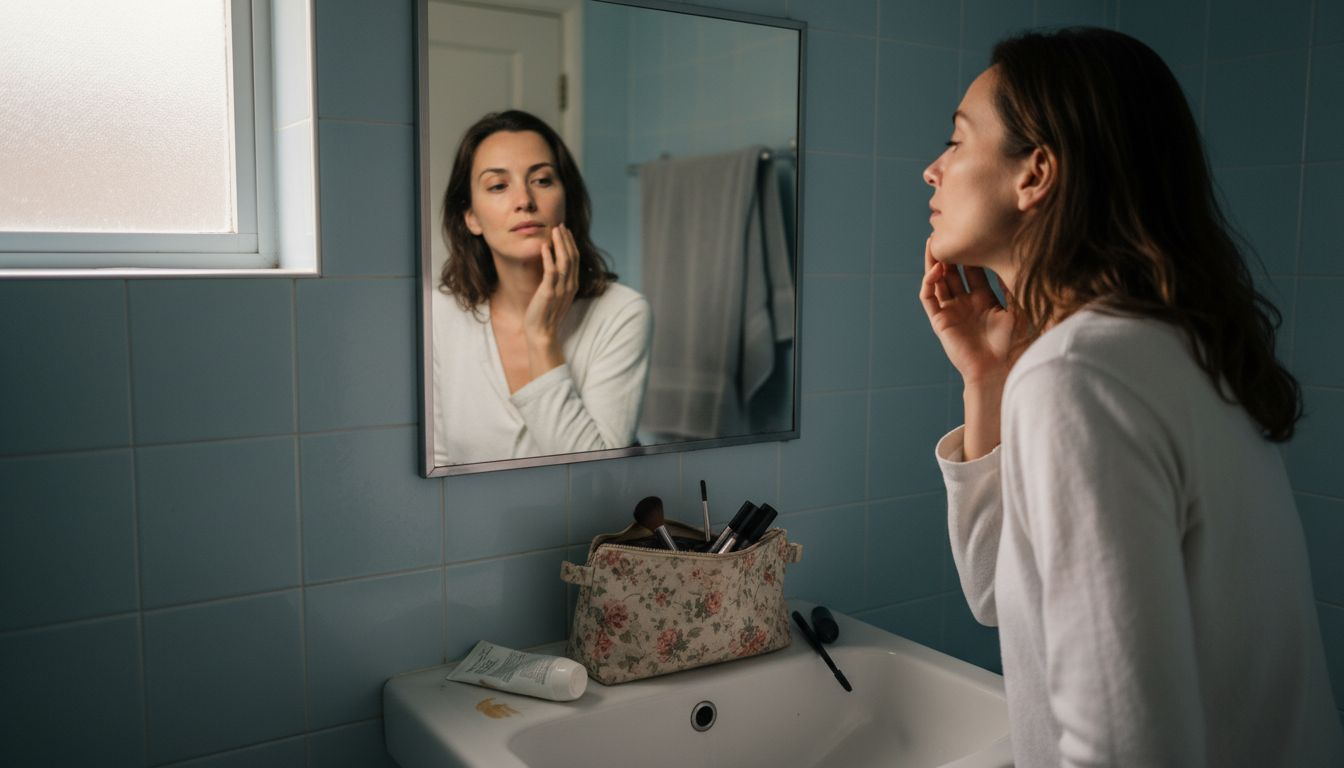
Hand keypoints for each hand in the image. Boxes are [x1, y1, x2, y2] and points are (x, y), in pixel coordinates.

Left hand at [523, 224, 579, 373]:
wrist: (542, 333)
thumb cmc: (546, 315)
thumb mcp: (556, 295)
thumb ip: (558, 282)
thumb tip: (555, 268)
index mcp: (572, 285)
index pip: (575, 259)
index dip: (570, 244)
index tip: (564, 231)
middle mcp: (569, 286)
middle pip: (572, 257)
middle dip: (566, 240)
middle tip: (560, 226)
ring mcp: (560, 289)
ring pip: (564, 261)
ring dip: (560, 244)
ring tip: (554, 231)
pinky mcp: (549, 293)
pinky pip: (551, 272)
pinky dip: (548, 257)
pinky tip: (544, 246)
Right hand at [918, 237, 1022, 387]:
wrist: (998, 370)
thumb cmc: (1012, 346)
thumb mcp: (1017, 312)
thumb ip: (1012, 288)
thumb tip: (1017, 261)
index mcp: (983, 302)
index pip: (973, 272)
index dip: (971, 255)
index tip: (973, 235)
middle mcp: (965, 305)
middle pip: (953, 273)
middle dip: (950, 254)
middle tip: (948, 232)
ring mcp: (950, 312)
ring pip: (937, 282)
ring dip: (934, 263)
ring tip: (933, 242)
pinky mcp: (939, 321)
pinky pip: (928, 297)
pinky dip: (928, 282)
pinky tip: (935, 269)